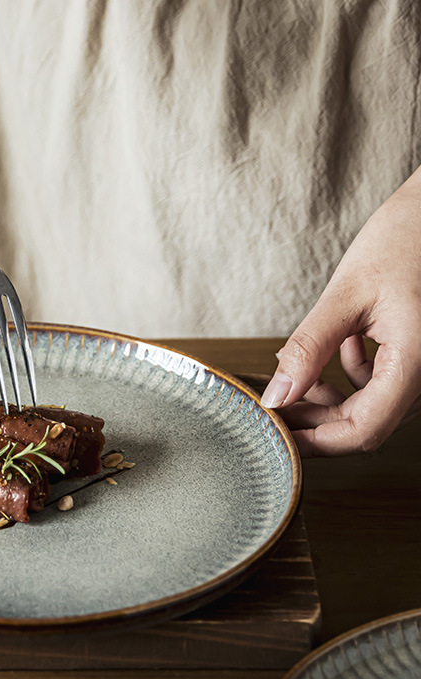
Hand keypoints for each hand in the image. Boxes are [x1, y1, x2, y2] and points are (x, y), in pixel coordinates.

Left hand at [260, 166, 420, 456]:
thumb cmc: (406, 237)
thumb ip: (309, 349)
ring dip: (329, 400)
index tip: (275, 435)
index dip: (314, 441)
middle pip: (364, 424)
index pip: (362, 431)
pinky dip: (348, 378)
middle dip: (314, 421)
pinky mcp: (419, 355)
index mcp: (417, 364)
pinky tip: (330, 353)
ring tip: (294, 376)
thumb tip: (275, 396)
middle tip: (271, 408)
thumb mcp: (347, 295)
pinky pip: (382, 384)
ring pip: (371, 407)